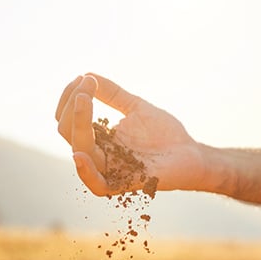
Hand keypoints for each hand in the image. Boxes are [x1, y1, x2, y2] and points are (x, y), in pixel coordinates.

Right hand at [55, 73, 204, 195]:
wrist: (192, 153)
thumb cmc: (166, 134)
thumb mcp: (137, 107)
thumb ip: (113, 94)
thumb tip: (87, 74)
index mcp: (99, 138)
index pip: (69, 120)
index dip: (70, 98)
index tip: (83, 77)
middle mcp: (100, 154)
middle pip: (68, 132)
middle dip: (73, 105)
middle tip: (86, 84)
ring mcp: (111, 170)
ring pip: (80, 151)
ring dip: (78, 123)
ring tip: (84, 100)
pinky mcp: (126, 184)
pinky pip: (98, 185)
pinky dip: (86, 172)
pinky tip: (79, 154)